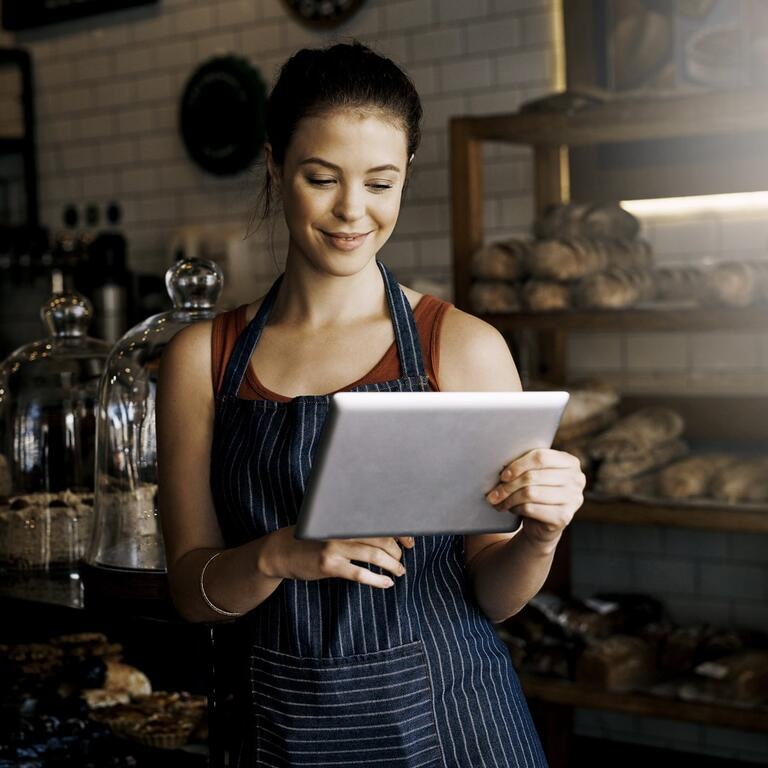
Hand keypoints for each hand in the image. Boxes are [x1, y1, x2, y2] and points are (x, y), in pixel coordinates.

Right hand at [259, 526, 414, 588]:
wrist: (280, 551)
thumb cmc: (311, 538)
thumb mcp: (332, 525)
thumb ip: (355, 526)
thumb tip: (389, 534)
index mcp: (344, 515)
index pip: (380, 520)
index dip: (400, 531)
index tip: (410, 542)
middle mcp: (341, 527)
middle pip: (381, 537)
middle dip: (398, 550)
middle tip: (403, 559)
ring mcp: (334, 546)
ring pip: (374, 555)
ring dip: (392, 565)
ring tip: (399, 572)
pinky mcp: (329, 565)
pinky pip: (360, 574)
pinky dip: (377, 579)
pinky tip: (386, 583)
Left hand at [485, 448, 584, 545]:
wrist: (543, 524)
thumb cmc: (537, 492)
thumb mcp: (536, 474)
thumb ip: (527, 465)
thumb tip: (500, 463)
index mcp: (570, 462)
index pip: (541, 457)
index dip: (518, 465)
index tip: (503, 475)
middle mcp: (576, 480)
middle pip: (533, 476)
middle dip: (508, 485)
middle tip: (493, 493)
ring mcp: (573, 499)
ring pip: (530, 493)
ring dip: (509, 498)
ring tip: (498, 501)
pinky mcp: (564, 517)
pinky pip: (531, 508)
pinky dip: (516, 508)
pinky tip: (511, 509)